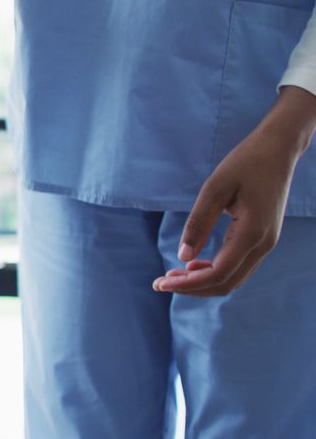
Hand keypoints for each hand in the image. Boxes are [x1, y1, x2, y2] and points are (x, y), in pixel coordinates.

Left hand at [154, 86, 315, 295]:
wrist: (277, 150)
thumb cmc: (244, 164)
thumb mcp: (214, 189)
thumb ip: (198, 223)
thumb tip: (182, 256)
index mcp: (252, 233)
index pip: (218, 273)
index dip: (188, 283)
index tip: (160, 283)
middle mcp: (264, 244)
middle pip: (226, 283)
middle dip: (192, 287)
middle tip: (160, 282)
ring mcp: (266, 243)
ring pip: (233, 278)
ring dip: (203, 281)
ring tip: (173, 275)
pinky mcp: (263, 238)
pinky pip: (238, 266)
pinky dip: (214, 271)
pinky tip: (193, 263)